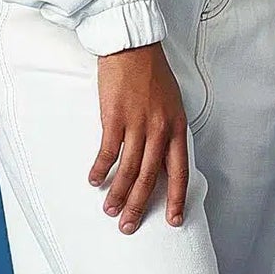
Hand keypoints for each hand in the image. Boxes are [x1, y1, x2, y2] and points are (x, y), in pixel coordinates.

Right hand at [88, 42, 188, 231]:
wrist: (134, 47)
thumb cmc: (152, 74)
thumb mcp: (172, 104)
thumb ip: (169, 132)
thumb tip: (163, 158)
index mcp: (177, 128)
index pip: (180, 172)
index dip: (177, 199)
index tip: (175, 221)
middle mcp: (160, 130)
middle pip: (151, 178)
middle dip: (139, 205)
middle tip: (129, 225)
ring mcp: (138, 124)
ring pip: (129, 169)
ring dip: (117, 193)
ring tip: (110, 210)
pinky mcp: (115, 117)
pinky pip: (108, 150)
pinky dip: (101, 168)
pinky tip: (94, 180)